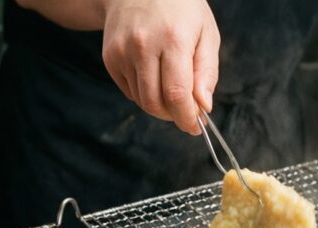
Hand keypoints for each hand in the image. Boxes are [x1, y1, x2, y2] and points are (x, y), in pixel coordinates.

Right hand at [100, 0, 219, 134]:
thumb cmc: (179, 9)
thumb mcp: (205, 32)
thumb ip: (207, 71)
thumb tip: (203, 106)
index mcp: (173, 39)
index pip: (176, 94)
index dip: (186, 117)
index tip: (194, 126)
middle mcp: (143, 46)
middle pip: (155, 103)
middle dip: (172, 115)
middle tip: (185, 112)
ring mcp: (122, 53)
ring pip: (141, 100)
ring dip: (159, 104)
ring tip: (170, 87)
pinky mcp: (110, 59)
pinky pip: (129, 91)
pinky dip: (144, 92)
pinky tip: (152, 73)